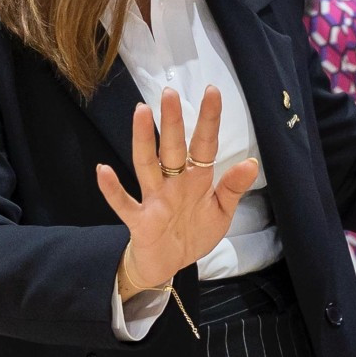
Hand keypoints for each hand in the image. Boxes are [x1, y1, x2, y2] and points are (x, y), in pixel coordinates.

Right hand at [96, 86, 260, 291]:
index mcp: (196, 180)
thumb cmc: (194, 233)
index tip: (212, 91)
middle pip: (172, 148)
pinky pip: (124, 203)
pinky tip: (103, 170)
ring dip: (143, 140)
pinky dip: (112, 189)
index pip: (204, 145)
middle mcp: (173, 183)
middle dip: (172, 121)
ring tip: (140, 112)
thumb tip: (252, 162)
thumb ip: (232, 188)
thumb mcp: (220, 212)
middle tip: (169, 92)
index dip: (209, 120)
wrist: (169, 265)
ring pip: (147, 165)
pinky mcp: (139, 221)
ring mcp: (154, 199)